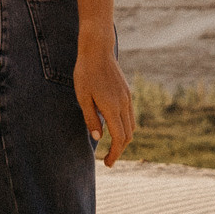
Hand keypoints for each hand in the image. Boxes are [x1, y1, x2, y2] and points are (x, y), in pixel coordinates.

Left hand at [75, 38, 134, 166]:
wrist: (98, 50)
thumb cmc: (85, 73)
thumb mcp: (83, 97)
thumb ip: (91, 118)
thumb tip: (97, 138)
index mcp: (112, 107)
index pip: (119, 138)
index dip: (114, 153)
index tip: (107, 163)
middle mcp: (124, 104)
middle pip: (128, 135)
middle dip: (119, 150)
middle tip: (108, 160)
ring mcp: (128, 98)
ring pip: (131, 126)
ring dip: (123, 139)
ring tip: (111, 145)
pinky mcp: (127, 93)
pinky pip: (130, 115)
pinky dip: (124, 127)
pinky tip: (113, 128)